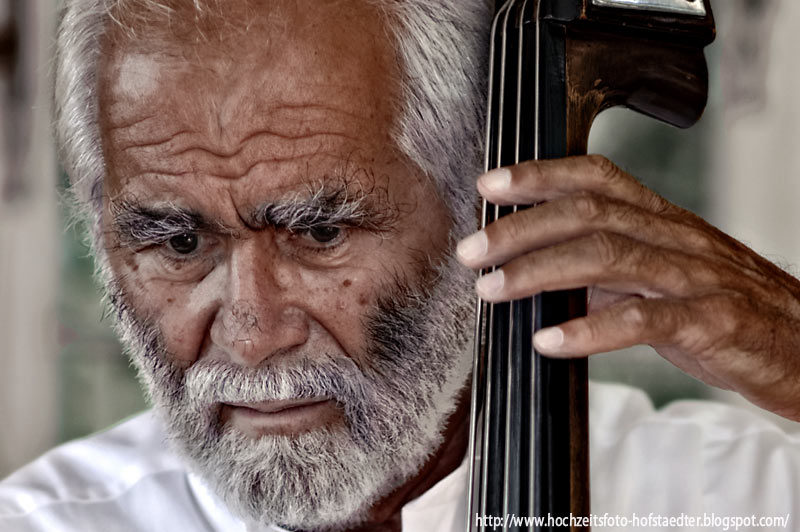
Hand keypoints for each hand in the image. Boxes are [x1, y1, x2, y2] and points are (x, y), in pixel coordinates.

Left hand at [456, 155, 799, 420]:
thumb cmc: (725, 307)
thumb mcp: (662, 274)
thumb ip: (607, 266)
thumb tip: (539, 267)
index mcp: (662, 219)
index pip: (596, 179)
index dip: (540, 175)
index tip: (489, 185)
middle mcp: (675, 237)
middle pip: (588, 215)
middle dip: (520, 229)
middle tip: (471, 251)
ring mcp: (695, 277)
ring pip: (608, 257)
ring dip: (538, 272)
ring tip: (491, 290)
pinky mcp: (712, 322)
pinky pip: (643, 321)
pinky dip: (589, 330)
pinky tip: (547, 341)